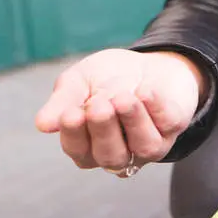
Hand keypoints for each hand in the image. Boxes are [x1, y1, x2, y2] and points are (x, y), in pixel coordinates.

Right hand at [34, 49, 204, 173]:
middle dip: (104, 130)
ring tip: (123, 97)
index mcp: (89, 144)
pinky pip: (168, 123)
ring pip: (143, 146)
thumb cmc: (106, 78)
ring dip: (132, 121)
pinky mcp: (174, 127)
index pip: (78, 150)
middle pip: (110, 156)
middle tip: (98, 105)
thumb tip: (42, 124)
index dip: (74, 135)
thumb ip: (62, 101)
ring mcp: (149, 144)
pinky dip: (157, 106)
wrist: (146, 62)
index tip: (71, 114)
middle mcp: (119, 152)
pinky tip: (146, 90)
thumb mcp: (78, 82)